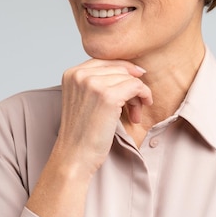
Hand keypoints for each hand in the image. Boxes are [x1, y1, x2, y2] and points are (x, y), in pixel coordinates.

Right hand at [55, 58, 152, 175]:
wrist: (75, 156)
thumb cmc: (81, 132)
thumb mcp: (82, 99)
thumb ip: (96, 81)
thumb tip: (129, 68)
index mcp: (71, 73)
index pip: (104, 60)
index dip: (123, 69)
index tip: (137, 79)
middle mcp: (80, 74)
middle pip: (118, 68)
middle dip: (130, 84)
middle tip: (134, 107)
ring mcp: (93, 84)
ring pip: (129, 77)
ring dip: (137, 94)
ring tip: (134, 114)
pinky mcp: (108, 96)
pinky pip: (136, 86)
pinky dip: (144, 95)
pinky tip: (141, 109)